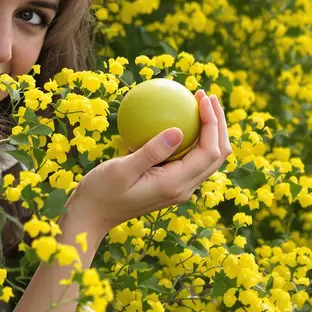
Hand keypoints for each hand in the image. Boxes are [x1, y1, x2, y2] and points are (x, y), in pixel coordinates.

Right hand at [66, 89, 231, 234]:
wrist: (92, 215)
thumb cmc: (101, 192)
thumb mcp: (121, 170)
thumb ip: (151, 152)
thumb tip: (178, 130)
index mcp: (175, 185)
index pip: (209, 152)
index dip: (213, 123)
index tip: (202, 97)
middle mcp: (184, 189)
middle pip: (217, 155)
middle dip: (219, 124)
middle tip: (206, 95)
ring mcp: (179, 188)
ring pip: (209, 158)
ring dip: (211, 131)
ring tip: (200, 104)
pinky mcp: (171, 185)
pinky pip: (192, 159)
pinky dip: (195, 138)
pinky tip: (180, 119)